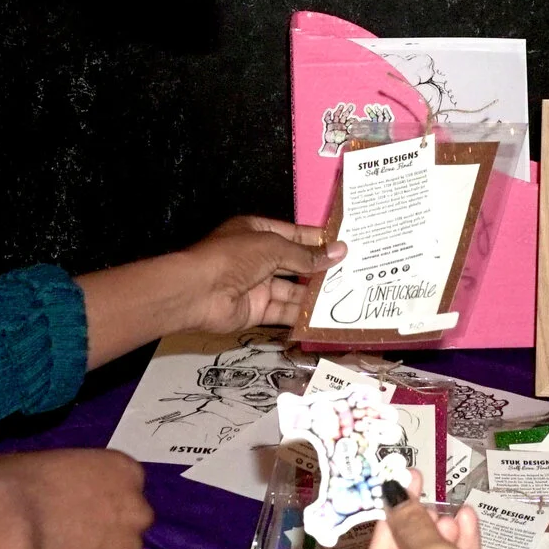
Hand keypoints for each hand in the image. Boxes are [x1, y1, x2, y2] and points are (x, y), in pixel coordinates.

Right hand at [0, 449, 152, 548]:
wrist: (5, 525)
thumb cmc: (14, 483)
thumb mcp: (50, 465)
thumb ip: (69, 486)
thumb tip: (55, 504)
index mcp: (126, 474)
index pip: (123, 496)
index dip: (95, 511)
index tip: (70, 519)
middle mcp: (138, 516)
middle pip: (124, 536)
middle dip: (99, 545)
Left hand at [75, 217, 341, 368]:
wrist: (197, 291)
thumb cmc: (231, 257)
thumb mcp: (274, 247)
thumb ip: (306, 255)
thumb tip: (338, 251)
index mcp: (258, 232)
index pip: (294, 235)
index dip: (317, 240)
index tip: (344, 245)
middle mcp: (258, 258)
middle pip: (295, 264)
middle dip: (319, 269)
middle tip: (352, 273)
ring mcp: (256, 285)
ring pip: (291, 290)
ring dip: (313, 294)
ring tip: (344, 295)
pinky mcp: (255, 310)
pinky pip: (282, 312)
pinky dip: (299, 315)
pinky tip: (322, 316)